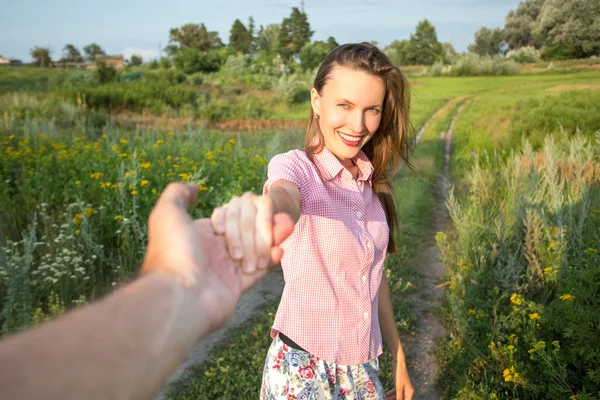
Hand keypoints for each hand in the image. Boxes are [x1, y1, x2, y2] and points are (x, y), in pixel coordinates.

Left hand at [141, 183, 293, 334]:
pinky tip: (280, 249)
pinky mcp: (237, 286)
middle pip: (246, 231)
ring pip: (256, 249)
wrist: (179, 296)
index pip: (230, 216)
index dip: (244, 212)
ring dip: (270, 239)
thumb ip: (178, 193)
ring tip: (287, 228)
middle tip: (279, 219)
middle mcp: (213, 249)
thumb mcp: (167, 213)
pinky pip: (259, 270)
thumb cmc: (174, 251)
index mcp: (200, 232)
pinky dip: (272, 259)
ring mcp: (226, 268)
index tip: (258, 205)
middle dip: (262, 225)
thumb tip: (194, 187)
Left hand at [386, 355, 413, 399]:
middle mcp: (408, 391)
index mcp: (410, 392)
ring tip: (385, 398)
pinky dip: (391, 393)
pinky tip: (386, 394)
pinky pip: (396, 391)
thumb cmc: (400, 375)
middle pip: (402, 399)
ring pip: (398, 396)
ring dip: (392, 398)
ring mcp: (403, 387)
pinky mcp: (399, 384)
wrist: (398, 363)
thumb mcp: (398, 387)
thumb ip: (398, 397)